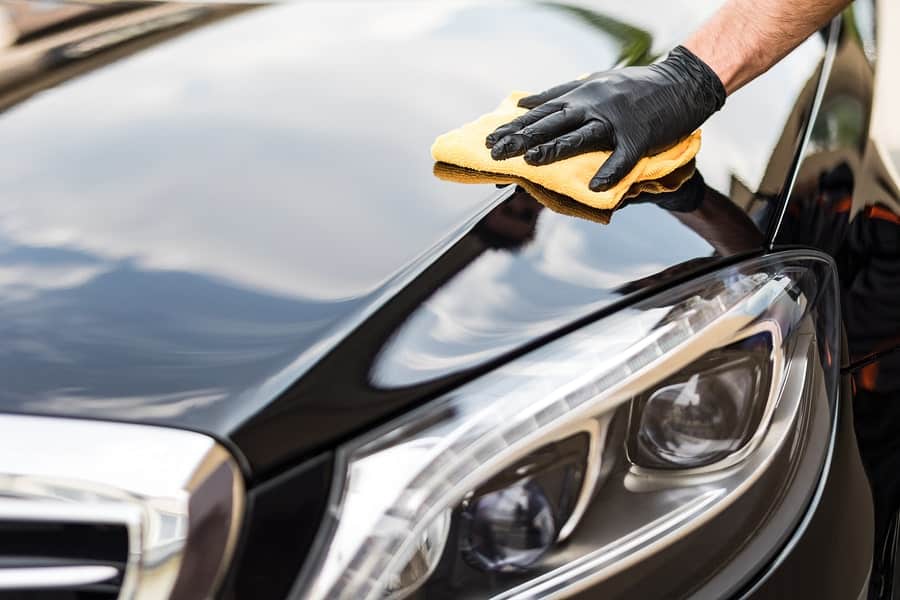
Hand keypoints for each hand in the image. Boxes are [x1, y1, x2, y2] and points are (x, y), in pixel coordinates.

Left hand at [485, 46, 725, 190]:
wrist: (681, 82)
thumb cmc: (634, 86)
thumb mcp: (592, 83)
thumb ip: (557, 95)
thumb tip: (523, 103)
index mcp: (581, 95)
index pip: (540, 113)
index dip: (514, 128)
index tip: (489, 140)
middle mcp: (593, 105)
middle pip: (553, 123)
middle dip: (523, 138)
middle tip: (496, 153)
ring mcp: (617, 121)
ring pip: (582, 136)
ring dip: (556, 148)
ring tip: (532, 161)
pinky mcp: (640, 137)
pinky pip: (624, 157)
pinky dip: (611, 171)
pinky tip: (596, 187)